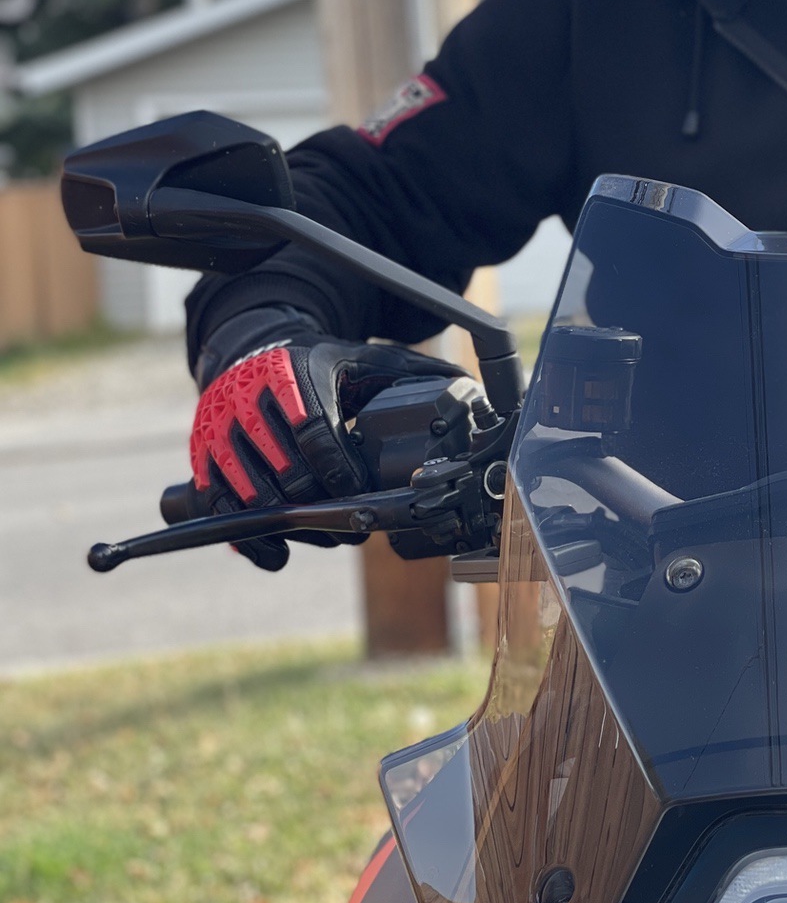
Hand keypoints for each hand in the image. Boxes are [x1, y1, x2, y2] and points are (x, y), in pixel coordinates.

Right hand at [190, 337, 464, 568]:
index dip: (337, 470)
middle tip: (355, 527)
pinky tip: (278, 554)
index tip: (360, 493)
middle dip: (321, 505)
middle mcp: (248, 400)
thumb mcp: (363, 357)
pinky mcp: (201, 453)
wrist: (250, 348)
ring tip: (330, 538)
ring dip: (290, 525)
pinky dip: (247, 536)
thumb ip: (412, 373)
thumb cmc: (318, 362)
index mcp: (292, 373)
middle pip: (282, 469)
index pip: (313, 431)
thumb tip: (468, 387)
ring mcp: (219, 428)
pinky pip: (217, 505)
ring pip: (249, 491)